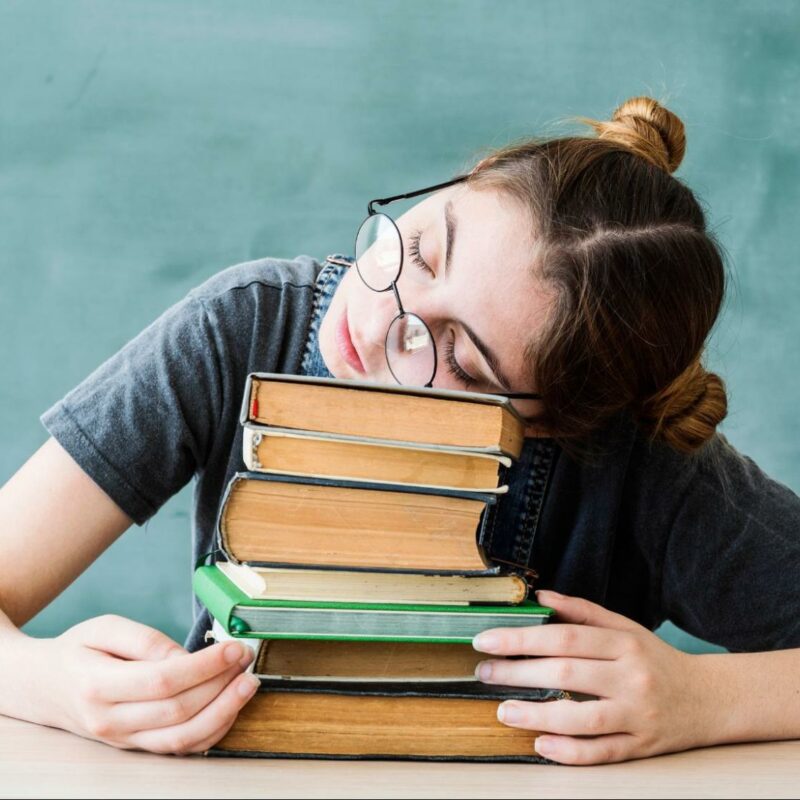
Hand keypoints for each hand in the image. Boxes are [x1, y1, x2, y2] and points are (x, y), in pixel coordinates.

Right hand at [38, 615, 258, 754]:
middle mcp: (110, 721)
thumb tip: (186, 655)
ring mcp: (124, 740)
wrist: (44, 688)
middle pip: (178, 711)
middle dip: (221, 684)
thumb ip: (146, 640)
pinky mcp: (137, 748)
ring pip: (182, 739)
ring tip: (247, 684)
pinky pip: (180, 748)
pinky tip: (231, 706)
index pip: (162, 681)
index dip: (205, 666)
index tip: (233, 647)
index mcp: (98, 686)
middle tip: (245, 658)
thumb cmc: (77, 652)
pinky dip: (212, 731)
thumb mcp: (104, 628)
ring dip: (224, 712)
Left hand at [472, 590, 715, 764]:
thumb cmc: (656, 659)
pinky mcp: (641, 747)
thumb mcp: (624, 627)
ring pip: (581, 719)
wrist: (709, 699)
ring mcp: (637, 716)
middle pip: (566, 673)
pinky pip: (601, 752)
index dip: (521, 639)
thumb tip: (540, 598)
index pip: (564, 638)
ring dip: (536, 716)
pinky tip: (540, 744)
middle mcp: (631, 678)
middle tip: (484, 673)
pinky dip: (569, 752)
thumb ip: (581, 612)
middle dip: (517, 673)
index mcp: (623, 643)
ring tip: (503, 711)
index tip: (487, 641)